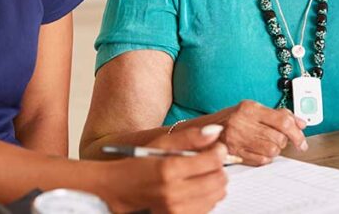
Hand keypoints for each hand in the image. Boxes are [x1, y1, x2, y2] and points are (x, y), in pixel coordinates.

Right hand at [98, 124, 227, 213]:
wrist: (118, 188)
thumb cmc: (139, 164)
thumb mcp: (161, 143)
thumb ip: (190, 137)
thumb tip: (215, 132)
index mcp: (169, 169)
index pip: (212, 161)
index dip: (219, 152)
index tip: (217, 148)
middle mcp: (174, 192)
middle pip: (218, 180)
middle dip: (220, 167)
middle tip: (211, 161)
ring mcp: (176, 209)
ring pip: (217, 195)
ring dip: (215, 183)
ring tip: (203, 175)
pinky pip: (208, 208)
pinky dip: (208, 197)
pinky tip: (197, 188)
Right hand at [211, 100, 307, 164]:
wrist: (201, 132)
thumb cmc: (230, 120)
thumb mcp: (252, 110)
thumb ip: (278, 115)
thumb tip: (301, 123)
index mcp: (249, 108)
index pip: (282, 120)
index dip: (297, 132)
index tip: (302, 140)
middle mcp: (243, 122)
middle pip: (279, 138)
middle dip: (283, 141)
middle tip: (277, 139)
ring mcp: (237, 139)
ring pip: (272, 150)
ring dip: (274, 150)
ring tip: (265, 144)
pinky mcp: (235, 153)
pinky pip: (261, 161)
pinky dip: (264, 158)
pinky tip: (258, 152)